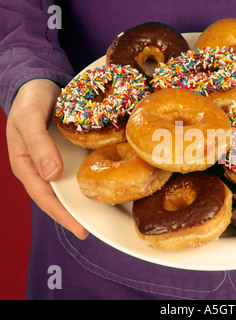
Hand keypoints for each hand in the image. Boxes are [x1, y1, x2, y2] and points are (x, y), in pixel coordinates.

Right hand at [6, 79, 88, 238]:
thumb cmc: (30, 100)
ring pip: (64, 187)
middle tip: (90, 230)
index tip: (79, 228)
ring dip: (78, 202)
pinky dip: (83, 182)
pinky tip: (97, 187)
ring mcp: (51, 161)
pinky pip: (73, 172)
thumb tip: (51, 175)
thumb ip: (38, 145)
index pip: (43, 196)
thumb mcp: (30, 119)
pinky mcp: (64, 153)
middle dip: (70, 215)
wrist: (40, 84)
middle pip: (54, 198)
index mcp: (25, 164)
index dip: (61, 214)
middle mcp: (39, 167)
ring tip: (97, 215)